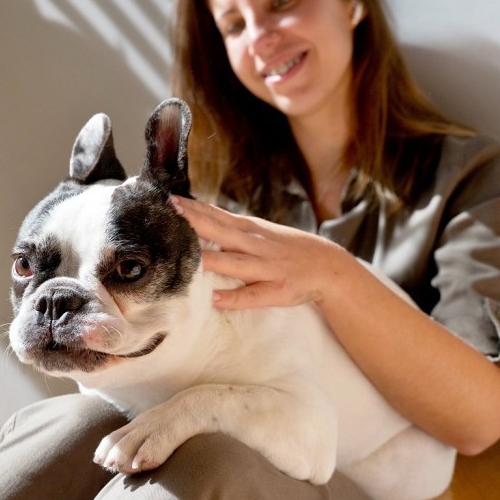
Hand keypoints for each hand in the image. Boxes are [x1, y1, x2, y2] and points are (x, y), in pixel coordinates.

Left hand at [169, 195, 352, 309]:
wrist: (329, 267)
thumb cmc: (287, 248)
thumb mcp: (261, 232)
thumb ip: (231, 228)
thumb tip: (199, 217)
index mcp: (251, 230)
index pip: (218, 216)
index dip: (195, 209)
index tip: (170, 199)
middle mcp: (257, 245)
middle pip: (222, 233)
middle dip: (197, 224)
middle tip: (172, 214)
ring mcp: (268, 268)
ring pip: (236, 263)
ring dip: (213, 260)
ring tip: (189, 258)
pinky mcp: (278, 290)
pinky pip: (254, 295)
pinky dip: (235, 298)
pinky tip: (216, 299)